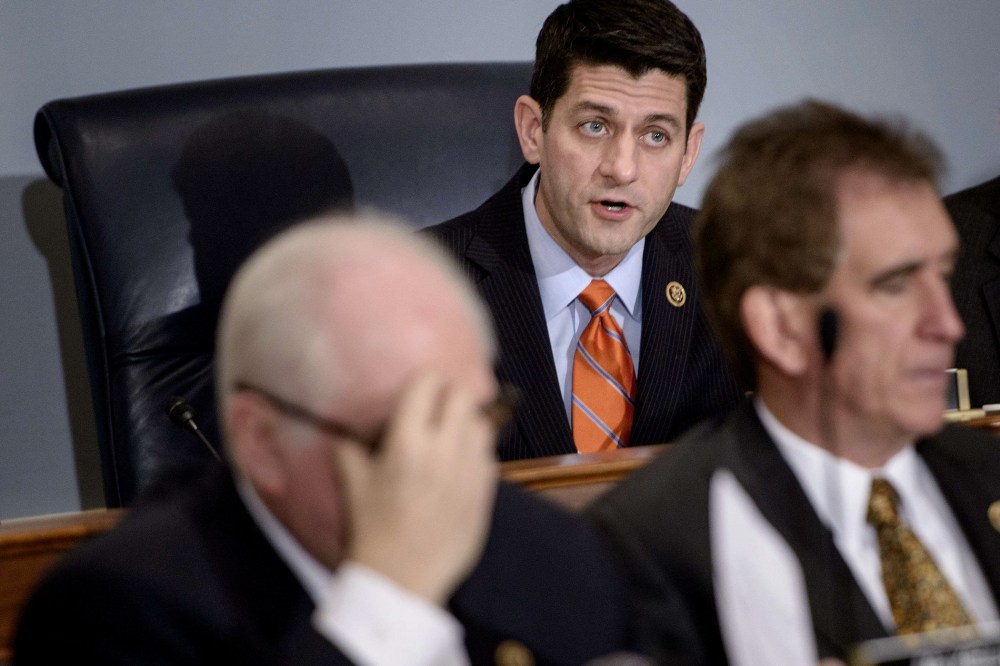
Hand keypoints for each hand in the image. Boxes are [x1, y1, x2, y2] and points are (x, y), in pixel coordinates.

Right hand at [333, 372, 498, 603]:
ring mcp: (470, 470)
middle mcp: (444, 449)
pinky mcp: (487, 491)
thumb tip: (345, 424)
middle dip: (450, 398)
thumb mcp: (353, 484)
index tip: (419, 391)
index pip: (428, 383)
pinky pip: (490, 456)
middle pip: (463, 396)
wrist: (401, 579)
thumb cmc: (372, 530)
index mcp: (408, 442)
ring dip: (469, 424)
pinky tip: (462, 464)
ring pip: (483, 424)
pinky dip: (478, 454)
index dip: (424, 383)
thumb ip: (349, 447)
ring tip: (453, 434)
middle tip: (439, 409)